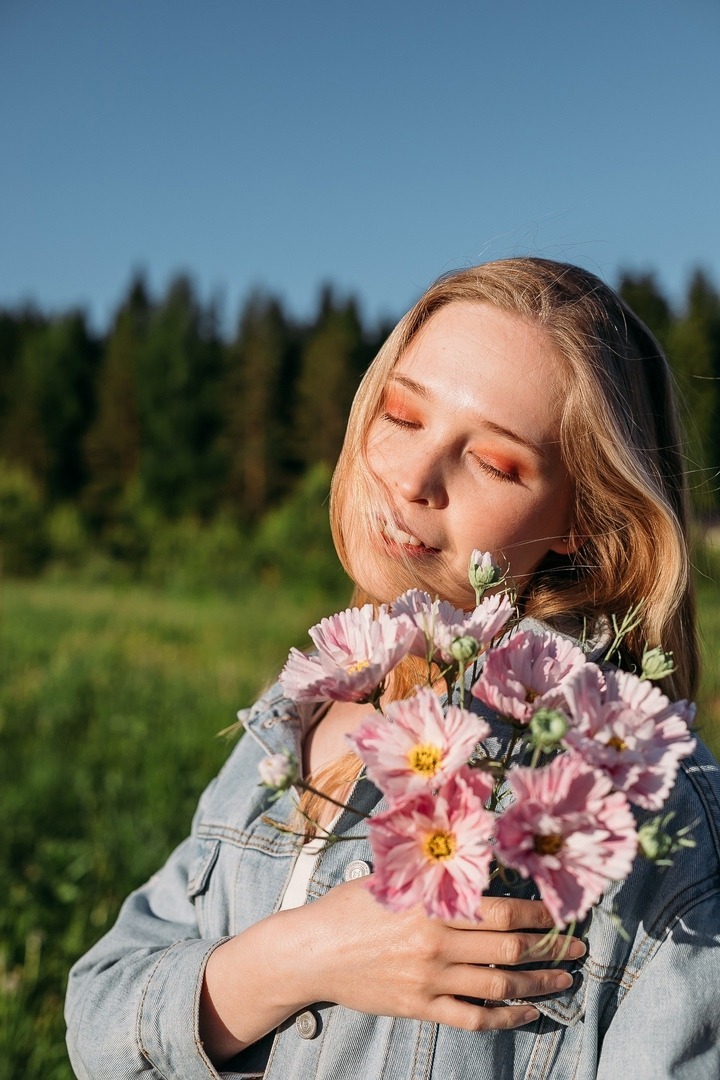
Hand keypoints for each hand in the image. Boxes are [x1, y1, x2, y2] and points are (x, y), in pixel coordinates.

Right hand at [200, 881, 584, 1063]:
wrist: (313, 951)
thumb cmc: (351, 906)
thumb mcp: (392, 878)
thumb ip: (432, 872)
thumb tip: (474, 852)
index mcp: (432, 904)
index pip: (500, 910)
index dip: (538, 914)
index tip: (560, 913)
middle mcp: (436, 942)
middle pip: (509, 948)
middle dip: (550, 949)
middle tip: (577, 948)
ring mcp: (430, 978)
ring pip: (499, 985)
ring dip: (538, 983)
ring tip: (564, 980)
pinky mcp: (420, 1006)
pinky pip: (474, 1017)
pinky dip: (506, 1017)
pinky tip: (527, 1012)